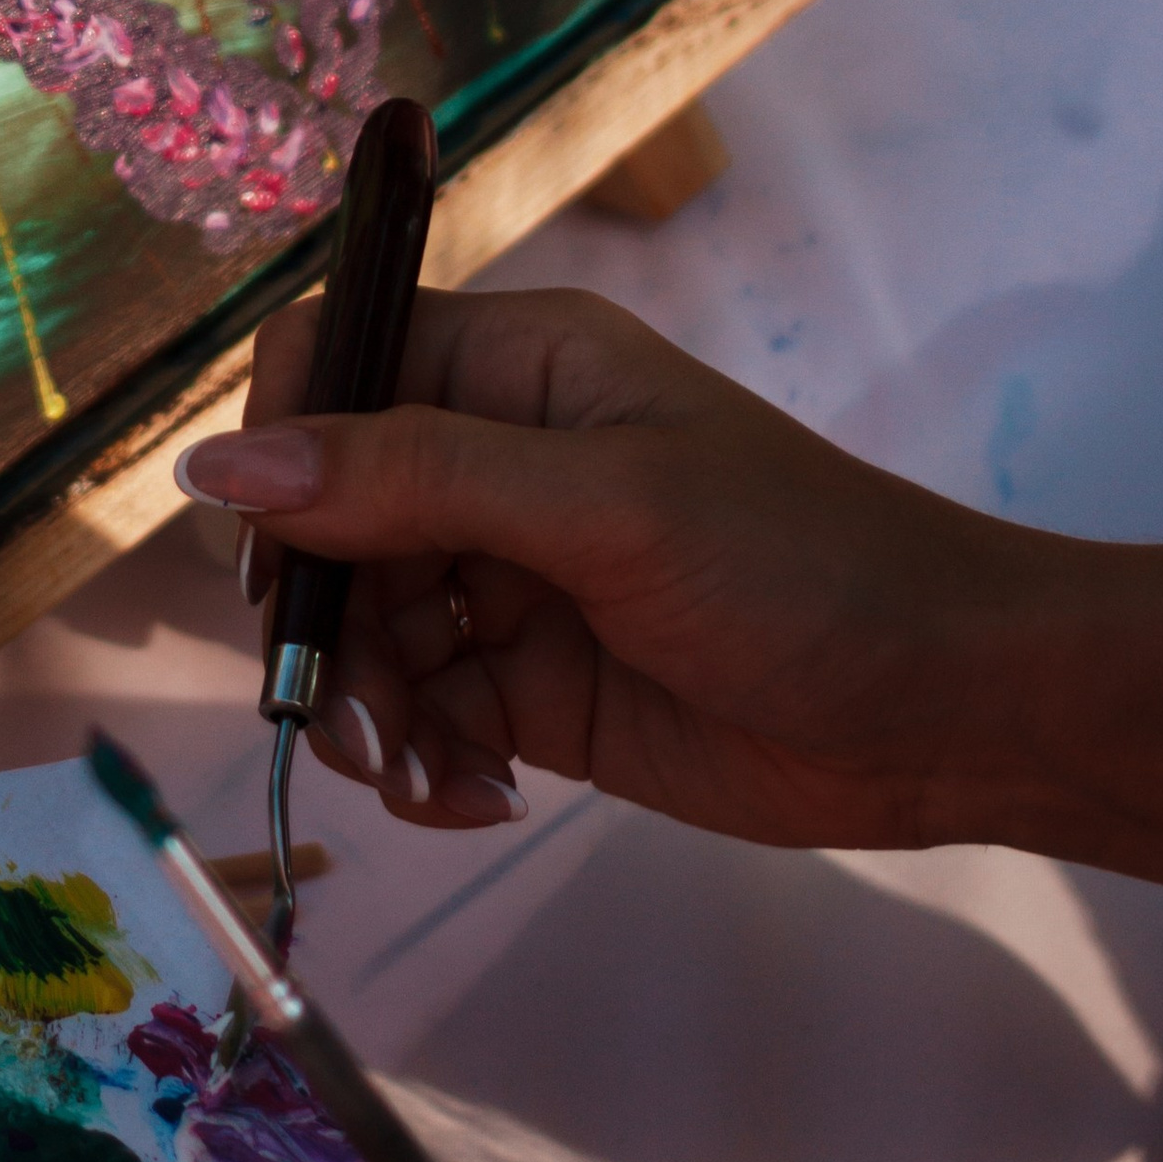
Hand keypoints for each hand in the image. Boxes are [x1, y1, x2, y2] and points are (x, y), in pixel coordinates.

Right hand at [176, 285, 1035, 847]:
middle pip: (323, 515)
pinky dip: (417, 761)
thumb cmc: (797, 566)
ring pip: (357, 626)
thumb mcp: (602, 509)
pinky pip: (416, 712)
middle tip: (349, 714)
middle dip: (317, 618)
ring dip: (362, 708)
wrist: (949, 711)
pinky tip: (474, 799)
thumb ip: (409, 481)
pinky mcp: (530, 686)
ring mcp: (509, 576)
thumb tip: (213, 466)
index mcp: (514, 365)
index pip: (333, 363)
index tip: (271, 555)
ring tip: (425, 773)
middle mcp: (493, 457)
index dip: (277, 448)